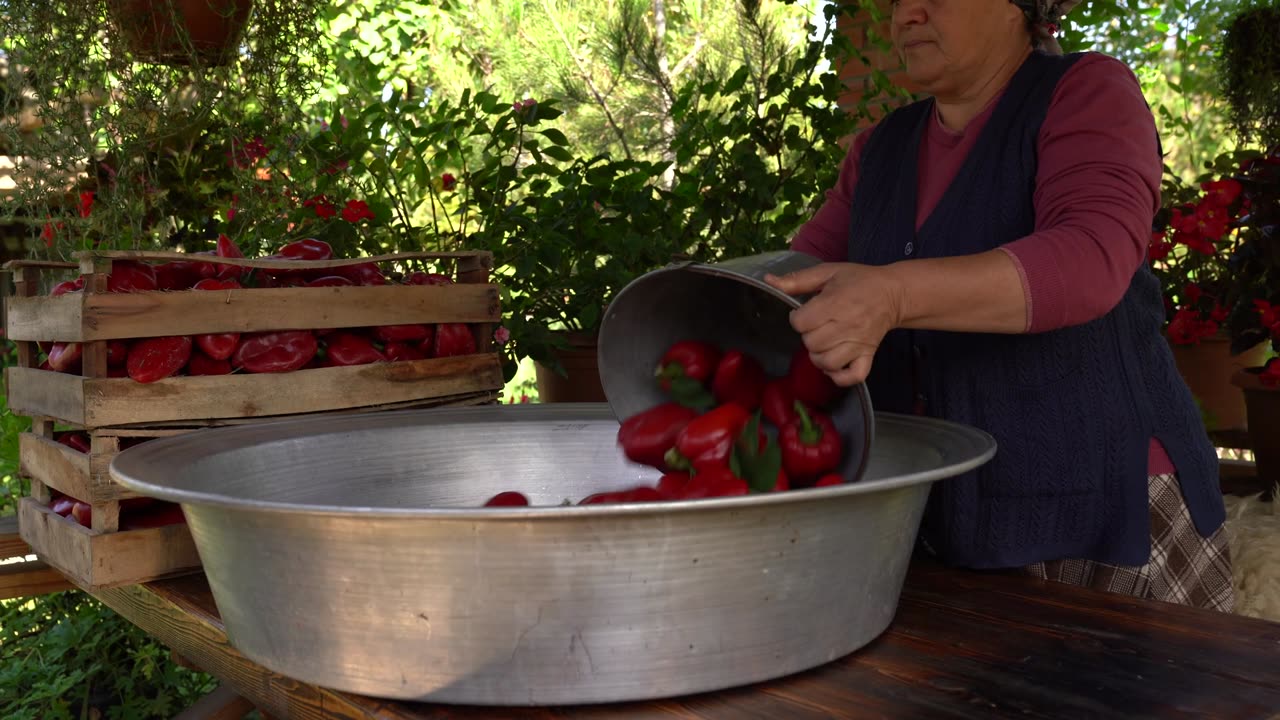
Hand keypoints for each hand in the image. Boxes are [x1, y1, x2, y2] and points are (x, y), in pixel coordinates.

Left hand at [764, 262, 904, 386]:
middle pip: (811, 343)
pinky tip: (833, 365)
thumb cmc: (859, 281)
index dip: (797, 318)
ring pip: (827, 362)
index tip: (805, 313)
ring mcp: (859, 343)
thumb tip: (769, 281)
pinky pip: (852, 376)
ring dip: (819, 356)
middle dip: (808, 335)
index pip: (801, 323)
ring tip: (823, 344)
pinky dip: (839, 376)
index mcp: (835, 303)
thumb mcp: (828, 272)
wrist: (893, 293)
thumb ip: (797, 280)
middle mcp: (847, 326)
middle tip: (817, 326)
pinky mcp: (868, 355)